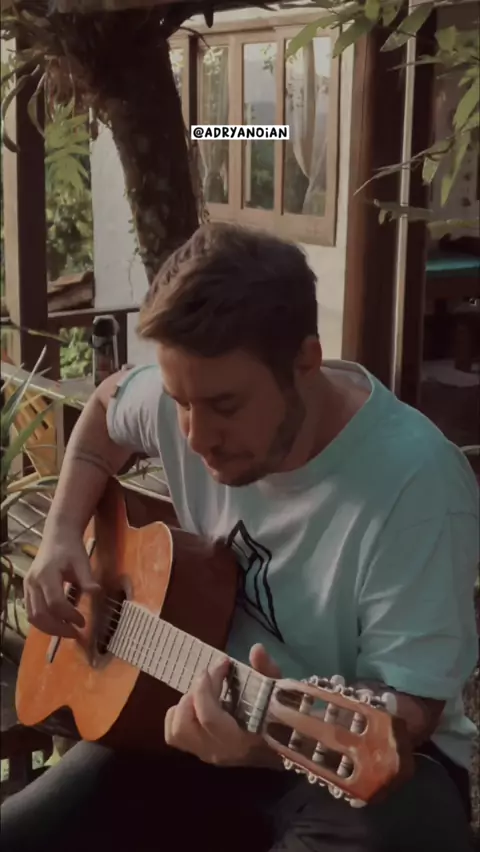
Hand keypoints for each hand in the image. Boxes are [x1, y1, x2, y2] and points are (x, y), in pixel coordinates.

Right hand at [24, 526, 99, 637]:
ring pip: (32, 617)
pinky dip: (44, 622)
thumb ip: (87, 578)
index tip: (83, 622)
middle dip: (58, 628)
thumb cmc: (71, 548)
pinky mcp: (27, 590)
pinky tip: (59, 623)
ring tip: (68, 631)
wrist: (58, 536)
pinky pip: (31, 612)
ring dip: (50, 628)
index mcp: (46, 574)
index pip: (54, 603)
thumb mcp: (82, 561)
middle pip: (39, 615)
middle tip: (75, 634)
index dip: (68, 615)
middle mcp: (32, 582)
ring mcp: (27, 586)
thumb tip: (96, 593)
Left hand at [164, 643, 281, 766]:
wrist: (275, 746)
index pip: (210, 717)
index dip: (208, 686)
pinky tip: (195, 703)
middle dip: (195, 692)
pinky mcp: (196, 750)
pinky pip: (173, 734)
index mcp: (239, 740)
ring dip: (184, 705)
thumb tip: (256, 649)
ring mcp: (204, 753)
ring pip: (176, 731)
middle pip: (186, 723)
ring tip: (202, 691)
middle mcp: (217, 750)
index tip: (222, 663)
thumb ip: (266, 671)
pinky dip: (178, 715)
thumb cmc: (277, 717)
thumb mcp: (276, 692)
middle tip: (210, 676)